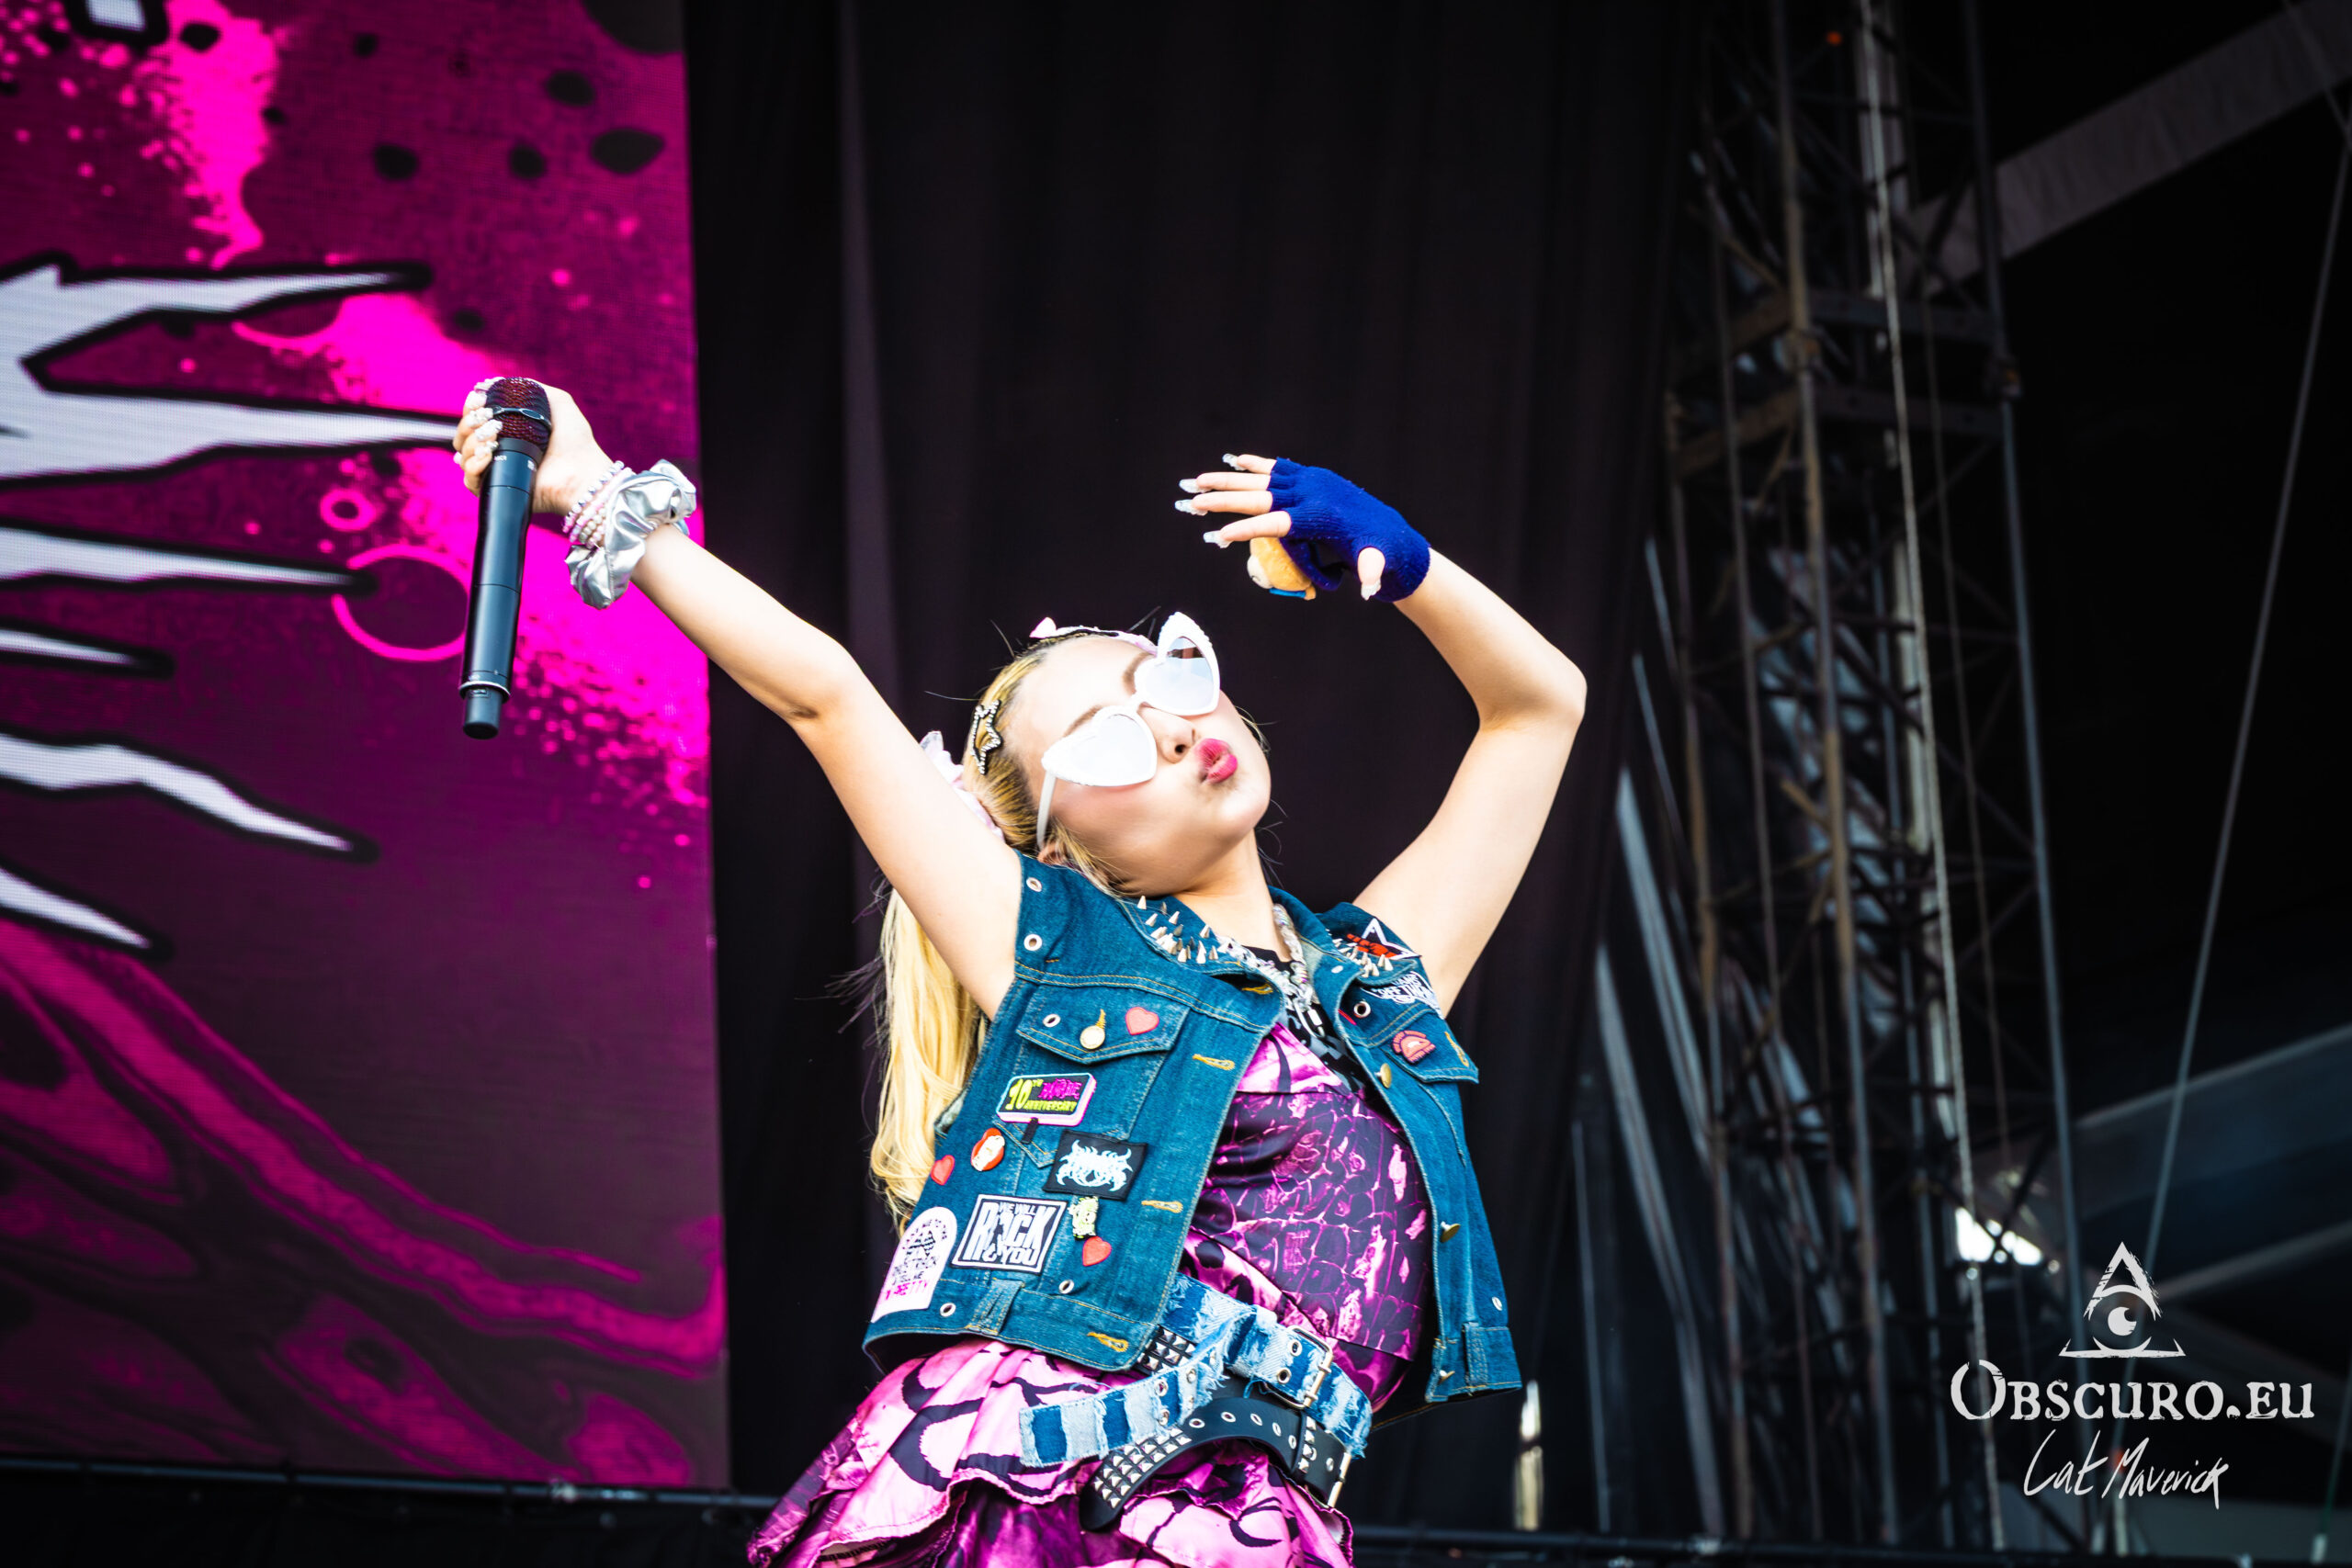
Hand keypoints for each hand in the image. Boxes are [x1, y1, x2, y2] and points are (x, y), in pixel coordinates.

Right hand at [451, 380, 611, 513]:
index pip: (474, 418)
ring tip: (495, 438)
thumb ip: (533, 387)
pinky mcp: (496, 490)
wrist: (582, 473)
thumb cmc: (575, 441)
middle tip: (492, 420)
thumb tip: (495, 381)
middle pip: (462, 435)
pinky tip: (489, 455)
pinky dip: (473, 465)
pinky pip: (468, 479)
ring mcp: (495, 471)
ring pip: (462, 454)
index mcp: (507, 432)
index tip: (479, 398)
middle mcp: (497, 451)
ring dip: (473, 441)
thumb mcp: (558, 403)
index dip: (471, 407)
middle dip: (470, 422)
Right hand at [1175, 454, 1430, 601]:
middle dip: (1224, 500)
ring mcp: (1309, 481)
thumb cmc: (1377, 550)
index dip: (1248, 529)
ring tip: (1198, 480)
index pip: (1276, 523)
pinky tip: (1233, 460)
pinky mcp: (1310, 476)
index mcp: (1319, 515)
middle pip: (1259, 496)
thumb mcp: (1376, 562)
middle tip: (1194, 503)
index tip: (1220, 536)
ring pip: (1261, 478)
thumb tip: (1369, 591)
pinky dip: (1255, 463)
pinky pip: (1277, 468)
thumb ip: (1372, 574)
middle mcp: (1310, 493)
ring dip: (1228, 479)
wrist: (1389, 529)